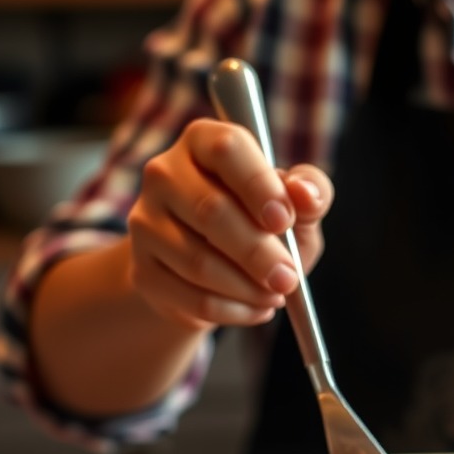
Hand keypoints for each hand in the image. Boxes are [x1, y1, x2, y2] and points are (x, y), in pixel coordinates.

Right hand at [126, 118, 333, 330]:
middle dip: (258, 252)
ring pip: (199, 262)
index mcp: (204, 142)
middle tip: (288, 278)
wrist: (216, 271)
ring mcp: (145, 221)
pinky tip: (256, 308)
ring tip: (276, 294)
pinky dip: (234, 311)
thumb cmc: (261, 226)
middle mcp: (165, 174)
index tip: (284, 220)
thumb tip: (306, 195)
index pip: (227, 150)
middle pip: (210, 211)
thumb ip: (311, 193)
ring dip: (248, 288)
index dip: (259, 186)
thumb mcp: (296, 207)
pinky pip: (192, 298)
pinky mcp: (143, 269)